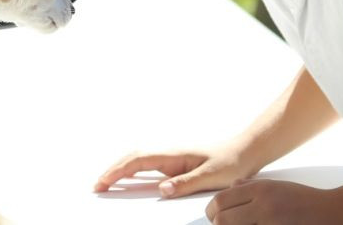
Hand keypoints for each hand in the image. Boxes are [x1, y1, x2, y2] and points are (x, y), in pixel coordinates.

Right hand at [93, 144, 251, 197]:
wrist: (246, 151)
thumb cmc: (232, 163)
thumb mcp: (212, 177)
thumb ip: (186, 183)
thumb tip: (162, 190)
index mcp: (174, 155)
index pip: (138, 161)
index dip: (118, 171)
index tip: (103, 182)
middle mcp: (170, 153)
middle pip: (133, 157)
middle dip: (113, 170)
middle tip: (96, 185)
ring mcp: (172, 157)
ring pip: (139, 159)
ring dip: (121, 168)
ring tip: (106, 181)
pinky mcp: (177, 162)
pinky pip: (148, 164)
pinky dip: (133, 169)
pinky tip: (131, 177)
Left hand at [206, 179, 342, 223]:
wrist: (333, 213)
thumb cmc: (305, 200)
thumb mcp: (277, 186)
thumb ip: (251, 187)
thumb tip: (229, 188)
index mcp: (261, 190)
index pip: (221, 201)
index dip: (211, 211)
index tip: (213, 216)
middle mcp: (264, 206)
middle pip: (222, 220)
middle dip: (219, 224)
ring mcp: (271, 224)